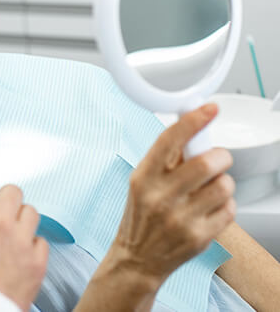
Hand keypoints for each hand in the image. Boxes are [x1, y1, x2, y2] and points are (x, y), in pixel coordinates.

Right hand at [112, 104, 235, 286]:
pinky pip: (229, 209)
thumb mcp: (142, 181)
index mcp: (144, 176)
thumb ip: (165, 158)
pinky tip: (210, 207)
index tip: (210, 108)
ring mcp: (181, 218)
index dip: (192, 120)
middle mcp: (160, 196)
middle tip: (217, 158)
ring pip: (223, 185)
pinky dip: (226, 204)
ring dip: (224, 181)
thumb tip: (191, 127)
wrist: (137, 258)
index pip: (169, 140)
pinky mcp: (199, 237)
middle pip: (206, 162)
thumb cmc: (141, 214)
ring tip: (211, 187)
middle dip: (220, 156)